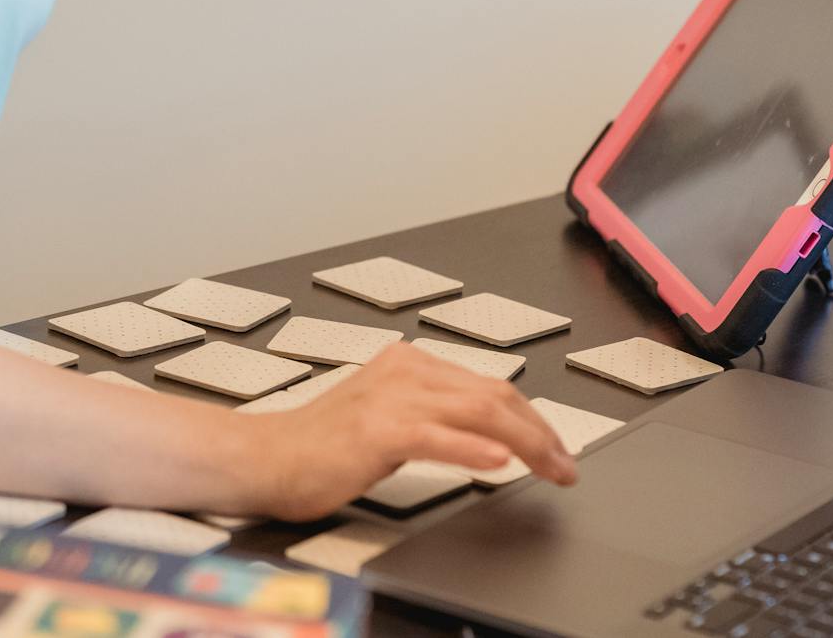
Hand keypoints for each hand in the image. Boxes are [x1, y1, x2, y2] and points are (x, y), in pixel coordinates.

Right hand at [250, 343, 576, 521]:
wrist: (267, 457)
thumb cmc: (320, 446)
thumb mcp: (386, 418)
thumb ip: (432, 416)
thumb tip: (489, 434)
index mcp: (407, 364)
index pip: (487, 386)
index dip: (531, 419)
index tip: (555, 449)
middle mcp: (404, 371)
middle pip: (492, 394)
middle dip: (539, 432)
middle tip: (565, 465)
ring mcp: (391, 398)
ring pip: (477, 411)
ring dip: (525, 443)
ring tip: (551, 467)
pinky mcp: (378, 431)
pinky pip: (437, 437)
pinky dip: (472, 449)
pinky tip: (498, 462)